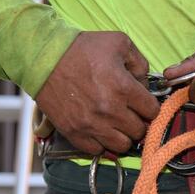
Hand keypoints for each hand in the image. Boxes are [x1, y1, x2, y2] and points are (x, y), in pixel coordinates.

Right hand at [35, 31, 159, 154]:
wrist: (42, 57)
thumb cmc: (82, 48)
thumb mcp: (119, 43)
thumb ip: (140, 63)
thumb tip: (146, 86)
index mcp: (124, 88)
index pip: (152, 112)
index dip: (150, 107)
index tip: (142, 103)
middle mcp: (110, 110)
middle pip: (139, 131)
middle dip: (138, 122)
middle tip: (130, 113)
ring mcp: (91, 124)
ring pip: (122, 146)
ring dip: (123, 135)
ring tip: (116, 123)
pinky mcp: (74, 133)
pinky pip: (98, 150)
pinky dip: (102, 143)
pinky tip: (100, 129)